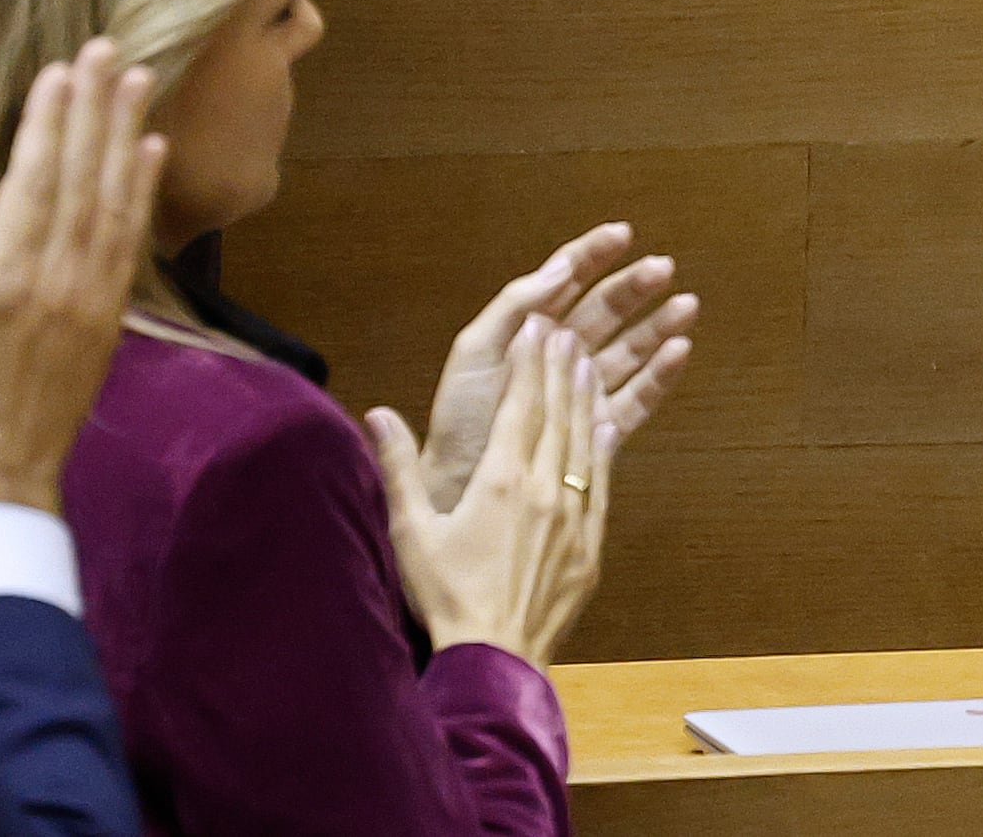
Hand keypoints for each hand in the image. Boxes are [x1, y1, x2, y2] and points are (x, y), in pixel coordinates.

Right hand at [0, 43, 165, 519]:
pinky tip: (151, 151)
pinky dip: (141, 190)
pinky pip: (130, 237)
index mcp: (5, 276)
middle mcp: (59, 277)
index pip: (35, 179)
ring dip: (126, 135)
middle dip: (95, 108)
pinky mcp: (111, 312)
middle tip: (109, 50)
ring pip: (115, 198)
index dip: (50, 119)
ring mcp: (93, 294)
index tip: (62, 68)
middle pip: (83, 175)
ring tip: (138, 81)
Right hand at [368, 317, 607, 663]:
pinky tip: (606, 424)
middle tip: (566, 327)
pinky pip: (601, 481)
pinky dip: (603, 446)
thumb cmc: (445, 597)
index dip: (529, 362)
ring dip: (585, 397)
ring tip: (588, 360)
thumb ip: (398, 468)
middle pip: (557, 413)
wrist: (495, 656)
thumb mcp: (410, 532)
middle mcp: (544, 488)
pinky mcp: (590, 543)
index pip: (520, 404)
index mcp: (500, 481)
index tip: (536, 326)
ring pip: (583, 440)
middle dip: (559, 366)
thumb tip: (377, 413)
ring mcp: (573, 515)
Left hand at [421, 222, 699, 512]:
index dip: (595, 254)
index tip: (622, 234)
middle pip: (607, 310)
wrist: (455, 488)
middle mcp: (561, 354)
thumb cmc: (459, 421)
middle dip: (635, 287)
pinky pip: (638, 398)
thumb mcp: (475, 351)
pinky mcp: (599, 427)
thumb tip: (562, 267)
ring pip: (630, 349)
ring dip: (659, 326)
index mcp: (529, 329)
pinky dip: (660, 375)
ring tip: (686, 306)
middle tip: (663, 268)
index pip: (568, 280)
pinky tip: (680, 352)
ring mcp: (583, 389)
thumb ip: (515, 305)